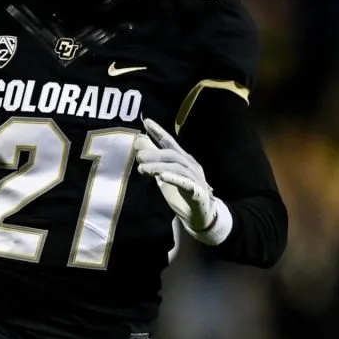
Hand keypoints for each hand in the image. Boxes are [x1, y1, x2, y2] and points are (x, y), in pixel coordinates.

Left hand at [135, 118, 231, 244]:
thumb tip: (139, 142)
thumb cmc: (180, 193)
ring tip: (143, 169)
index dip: (159, 131)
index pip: (169, 142)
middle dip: (155, 153)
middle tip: (139, 156)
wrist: (200, 216)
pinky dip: (174, 179)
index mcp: (183, 159)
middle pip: (172, 154)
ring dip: (159, 166)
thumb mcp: (164, 174)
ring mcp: (195, 178)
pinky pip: (186, 183)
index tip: (146, 122)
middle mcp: (190, 165)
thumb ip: (153, 159)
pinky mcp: (198, 193)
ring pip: (177, 168)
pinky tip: (162, 177)